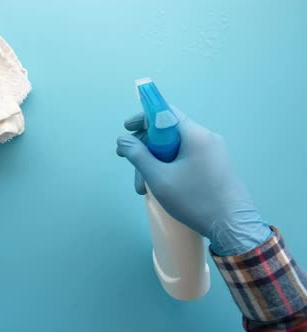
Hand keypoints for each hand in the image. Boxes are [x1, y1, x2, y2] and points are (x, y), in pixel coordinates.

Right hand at [116, 110, 271, 255]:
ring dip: (156, 163)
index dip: (142, 118)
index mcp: (195, 135)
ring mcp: (213, 151)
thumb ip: (138, 155)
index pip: (164, 112)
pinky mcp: (216, 165)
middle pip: (167, 132)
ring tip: (143, 188)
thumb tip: (123, 139)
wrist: (233, 226)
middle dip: (145, 148)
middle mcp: (206, 137)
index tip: (126, 128)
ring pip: (175, 148)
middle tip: (128, 163)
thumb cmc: (195, 200)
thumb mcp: (159, 178)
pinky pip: (186, 158)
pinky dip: (170, 167)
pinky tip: (161, 186)